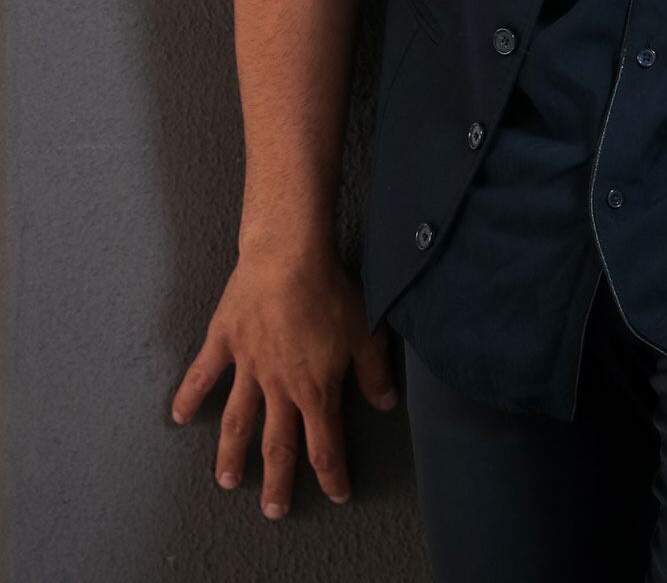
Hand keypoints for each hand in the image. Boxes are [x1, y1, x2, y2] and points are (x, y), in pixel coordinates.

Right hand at [169, 245, 399, 517]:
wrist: (287, 256)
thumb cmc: (330, 291)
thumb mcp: (366, 331)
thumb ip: (373, 371)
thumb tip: (386, 403)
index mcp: (314, 388)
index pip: (325, 443)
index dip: (332, 474)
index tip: (337, 495)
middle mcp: (278, 386)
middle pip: (277, 444)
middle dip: (277, 480)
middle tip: (273, 511)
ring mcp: (247, 366)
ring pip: (237, 420)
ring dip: (231, 454)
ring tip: (226, 481)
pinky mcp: (224, 341)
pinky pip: (202, 374)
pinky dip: (189, 395)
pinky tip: (179, 416)